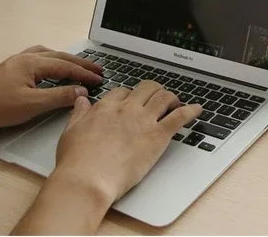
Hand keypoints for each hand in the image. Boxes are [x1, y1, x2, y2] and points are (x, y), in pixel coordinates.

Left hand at [0, 45, 102, 127]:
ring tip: (78, 66)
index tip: (99, 79)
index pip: (66, 67)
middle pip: (61, 57)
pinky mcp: (10, 68)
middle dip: (81, 63)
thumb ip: (59, 97)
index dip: (85, 74)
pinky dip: (51, 60)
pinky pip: (38, 57)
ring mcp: (17, 61)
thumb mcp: (31, 105)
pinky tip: (50, 67)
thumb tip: (80, 91)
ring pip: (49, 54)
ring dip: (66, 59)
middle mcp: (26, 57)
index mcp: (33, 63)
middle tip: (98, 69)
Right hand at [54, 82, 201, 204]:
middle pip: (147, 88)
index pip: (123, 91)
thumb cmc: (76, 163)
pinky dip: (191, 110)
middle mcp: (127, 109)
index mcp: (106, 108)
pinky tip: (197, 110)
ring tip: (176, 102)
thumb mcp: (70, 132)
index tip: (134, 100)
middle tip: (158, 97)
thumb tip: (82, 101)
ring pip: (164, 96)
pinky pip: (179, 116)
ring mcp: (144, 120)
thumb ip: (79, 114)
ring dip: (172, 97)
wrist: (88, 180)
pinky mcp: (158, 135)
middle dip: (154, 90)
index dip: (130, 94)